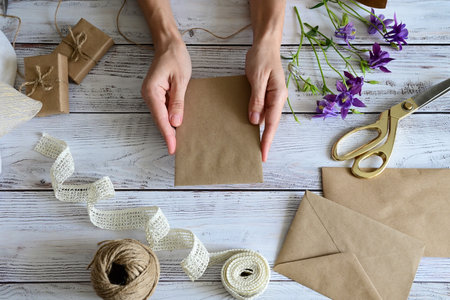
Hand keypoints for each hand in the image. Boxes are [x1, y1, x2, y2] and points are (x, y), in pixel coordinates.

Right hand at [141, 40, 191, 154]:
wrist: (168, 44)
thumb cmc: (175, 58)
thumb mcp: (181, 79)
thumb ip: (178, 101)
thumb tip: (175, 122)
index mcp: (152, 92)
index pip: (161, 118)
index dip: (168, 135)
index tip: (172, 149)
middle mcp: (148, 95)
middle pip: (159, 120)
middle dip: (167, 135)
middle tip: (175, 150)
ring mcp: (151, 95)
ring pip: (160, 116)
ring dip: (167, 128)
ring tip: (176, 142)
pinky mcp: (156, 94)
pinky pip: (162, 110)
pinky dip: (168, 119)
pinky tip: (175, 126)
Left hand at [246, 42, 287, 161]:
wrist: (265, 45)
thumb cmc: (262, 58)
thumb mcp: (257, 78)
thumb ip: (256, 100)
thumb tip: (254, 121)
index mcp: (278, 96)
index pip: (271, 123)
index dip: (266, 140)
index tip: (262, 154)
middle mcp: (278, 99)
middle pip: (271, 124)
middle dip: (265, 139)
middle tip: (258, 155)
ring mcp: (273, 97)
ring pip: (266, 118)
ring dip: (260, 131)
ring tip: (252, 145)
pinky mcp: (266, 94)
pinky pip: (262, 110)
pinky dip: (256, 119)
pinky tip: (249, 126)